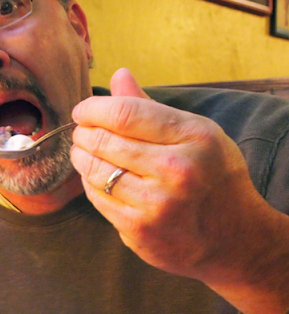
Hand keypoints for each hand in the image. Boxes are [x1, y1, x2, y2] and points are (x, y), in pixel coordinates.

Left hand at [70, 68, 288, 313]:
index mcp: (193, 137)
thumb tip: (119, 75)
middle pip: (104, 141)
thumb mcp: (197, 134)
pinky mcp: (138, 228)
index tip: (83, 111)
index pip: (124, 113)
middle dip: (83, 133)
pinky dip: (90, 183)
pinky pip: (97, 198)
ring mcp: (155, 203)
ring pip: (95, 171)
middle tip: (80, 132)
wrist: (233, 238)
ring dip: (80, 157)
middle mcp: (175, 170)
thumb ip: (152, 108)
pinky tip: (95, 177)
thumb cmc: (212, 177)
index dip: (93, 109)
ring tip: (81, 151)